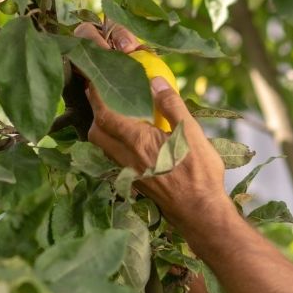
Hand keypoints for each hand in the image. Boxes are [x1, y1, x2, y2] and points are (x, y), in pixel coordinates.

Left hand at [73, 22, 227, 224]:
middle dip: (96, 113)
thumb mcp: (192, 134)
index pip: (106, 114)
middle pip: (96, 132)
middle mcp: (126, 157)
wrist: (200, 212)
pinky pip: (114, 159)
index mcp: (138, 141)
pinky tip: (131, 141)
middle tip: (105, 98)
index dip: (96, 95)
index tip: (92, 79)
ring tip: (118, 117)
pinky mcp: (135, 182)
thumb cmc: (199, 173)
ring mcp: (129, 172)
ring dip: (103, 130)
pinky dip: (114, 145)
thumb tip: (155, 82)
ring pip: (103, 147)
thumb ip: (172, 106)